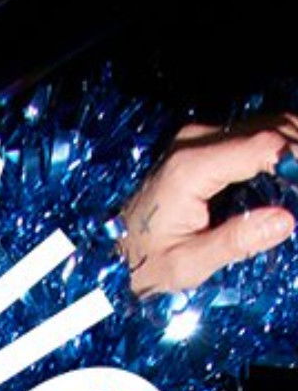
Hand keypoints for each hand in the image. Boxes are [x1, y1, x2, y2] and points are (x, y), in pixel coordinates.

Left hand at [119, 114, 296, 296]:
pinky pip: (253, 133)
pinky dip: (279, 149)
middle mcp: (196, 140)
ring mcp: (199, 137)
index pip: (265, 145)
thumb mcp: (187, 265)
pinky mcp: (203, 141)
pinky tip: (289, 176)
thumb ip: (236, 242)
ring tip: (297, 185)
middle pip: (271, 128)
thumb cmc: (144, 263)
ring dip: (293, 148)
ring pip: (267, 125)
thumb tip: (287, 221)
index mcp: (192, 167)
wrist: (112, 248)